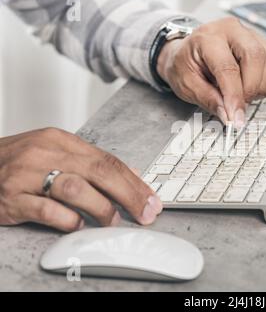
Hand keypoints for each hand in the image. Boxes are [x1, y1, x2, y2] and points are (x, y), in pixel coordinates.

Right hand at [0, 128, 161, 231]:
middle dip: (129, 195)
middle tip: (146, 212)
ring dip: (102, 208)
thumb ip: (92, 164)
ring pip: (75, 188)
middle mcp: (46, 153)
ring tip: (114, 221)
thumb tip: (132, 175)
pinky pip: (46, 210)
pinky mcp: (11, 198)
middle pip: (99, 171)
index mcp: (61, 141)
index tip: (151, 198)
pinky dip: (68, 219)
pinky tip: (77, 224)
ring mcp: (26, 175)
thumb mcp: (56, 153)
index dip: (134, 181)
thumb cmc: (19, 162)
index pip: (108, 159)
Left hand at [157, 17, 265, 126]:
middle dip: (251, 88)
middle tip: (240, 105)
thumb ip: (208, 100)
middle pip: (256, 56)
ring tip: (245, 95)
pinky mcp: (264, 44)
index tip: (236, 118)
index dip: (234, 96)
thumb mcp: (186, 85)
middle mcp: (232, 30)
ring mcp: (251, 34)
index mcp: (208, 38)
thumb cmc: (187, 64)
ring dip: (263, 86)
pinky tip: (255, 88)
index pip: (227, 67)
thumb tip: (228, 116)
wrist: (190, 52)